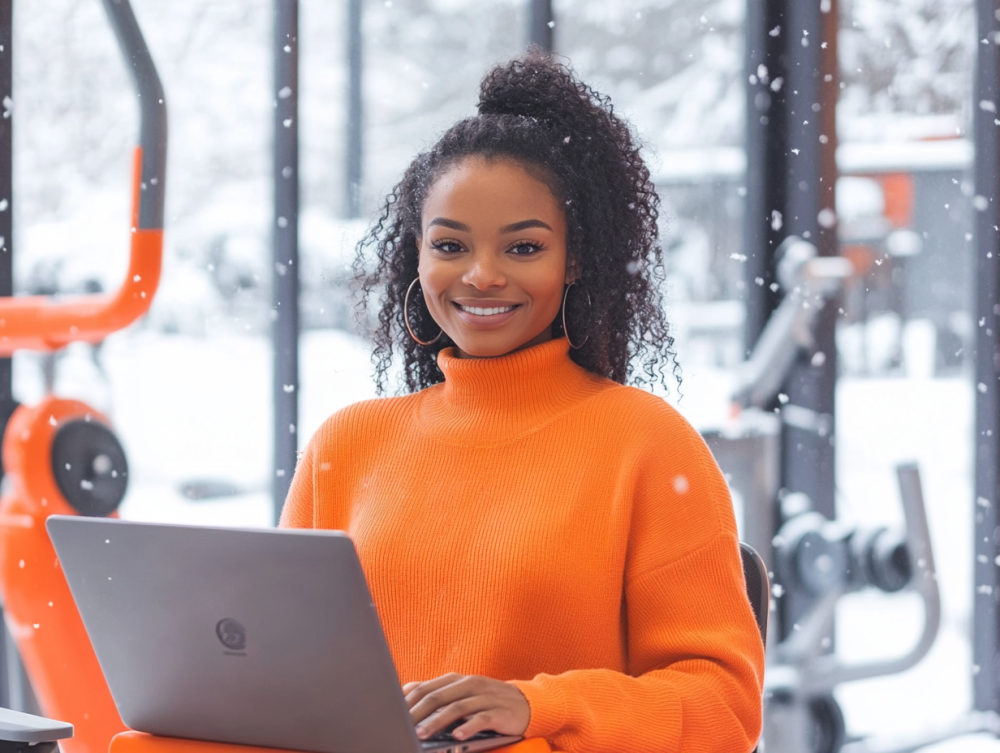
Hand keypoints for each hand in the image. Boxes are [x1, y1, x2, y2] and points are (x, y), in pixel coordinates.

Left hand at [403, 673, 529, 740]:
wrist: (526, 703)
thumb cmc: (487, 700)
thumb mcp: (460, 693)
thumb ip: (435, 692)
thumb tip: (404, 691)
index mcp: (457, 679)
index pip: (426, 688)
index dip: (408, 702)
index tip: (391, 715)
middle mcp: (470, 684)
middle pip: (438, 697)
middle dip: (417, 713)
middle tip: (402, 727)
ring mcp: (485, 696)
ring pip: (457, 708)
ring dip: (437, 722)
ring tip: (422, 734)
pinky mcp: (500, 711)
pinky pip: (482, 718)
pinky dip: (469, 726)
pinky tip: (458, 736)